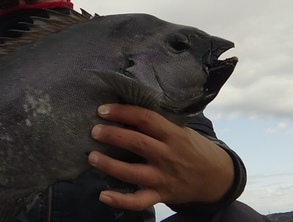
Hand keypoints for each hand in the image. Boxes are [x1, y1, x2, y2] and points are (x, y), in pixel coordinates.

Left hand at [88, 104, 233, 210]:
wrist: (217, 177)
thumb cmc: (192, 148)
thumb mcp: (181, 130)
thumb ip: (158, 123)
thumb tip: (126, 109)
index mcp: (173, 135)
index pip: (146, 119)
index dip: (123, 112)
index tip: (103, 110)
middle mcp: (167, 155)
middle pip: (137, 143)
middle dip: (113, 136)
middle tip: (94, 131)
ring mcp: (163, 177)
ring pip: (133, 172)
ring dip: (110, 165)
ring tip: (92, 157)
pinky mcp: (161, 195)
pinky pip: (139, 201)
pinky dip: (121, 200)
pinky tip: (103, 196)